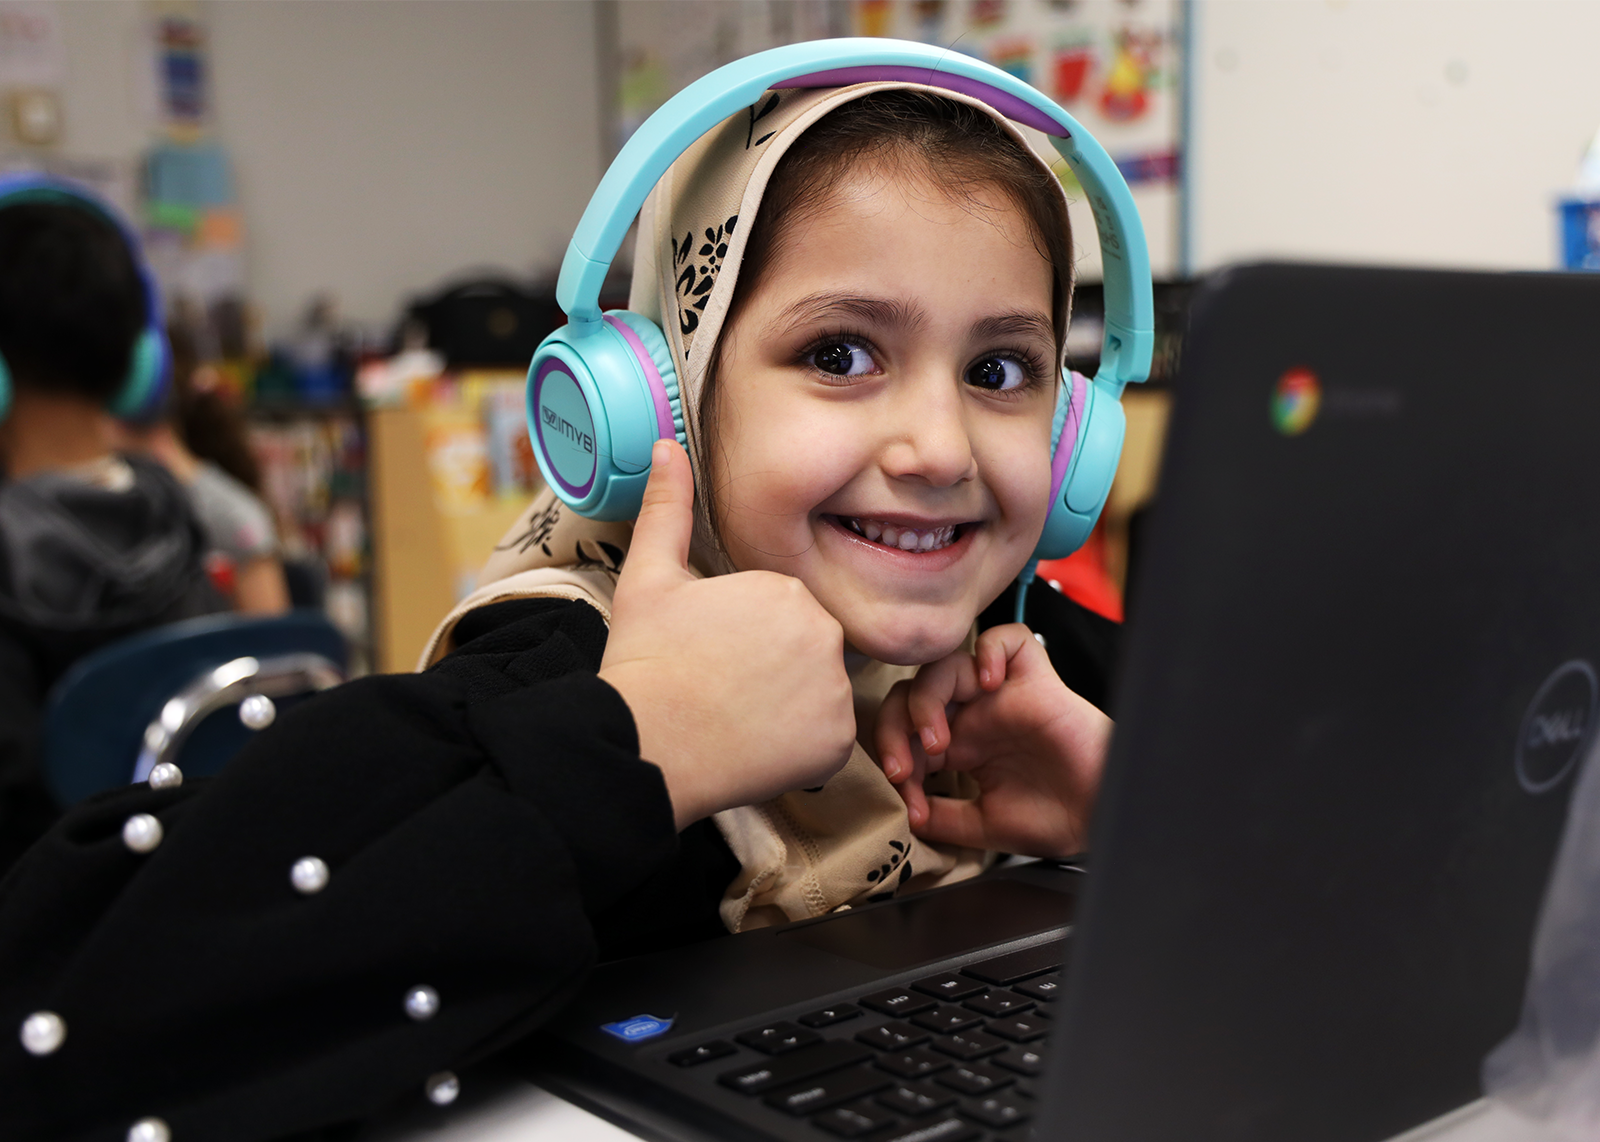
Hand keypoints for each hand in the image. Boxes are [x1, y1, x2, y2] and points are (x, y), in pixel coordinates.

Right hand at [599, 440, 855, 828]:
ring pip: (818, 695)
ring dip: (788, 709)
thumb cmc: (646, 661)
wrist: (648, 745)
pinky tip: (755, 745)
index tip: (710, 657)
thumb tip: (665, 445)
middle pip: (805, 652)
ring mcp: (836, 690)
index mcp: (786, 587)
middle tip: (721, 690)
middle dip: (772, 671)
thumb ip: (667, 508)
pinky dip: (800, 748)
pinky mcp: (837, 741)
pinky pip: (827, 740)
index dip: (743, 639)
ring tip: (735, 717)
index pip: (780, 614)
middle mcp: (824, 632)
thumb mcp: (649, 576)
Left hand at [874, 624, 1110, 857]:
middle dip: (893, 726)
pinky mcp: (1036, 681)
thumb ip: (942, 818)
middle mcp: (975, 714)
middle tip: (905, 768)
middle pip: (911, 690)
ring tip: (938, 741)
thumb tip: (903, 814)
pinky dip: (989, 651)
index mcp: (959, 745)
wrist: (1101, 820)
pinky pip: (1008, 638)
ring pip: (946, 663)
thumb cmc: (1055, 820)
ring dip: (926, 698)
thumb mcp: (983, 825)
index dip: (893, 756)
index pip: (903, 728)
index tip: (905, 797)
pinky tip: (988, 684)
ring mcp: (1003, 695)